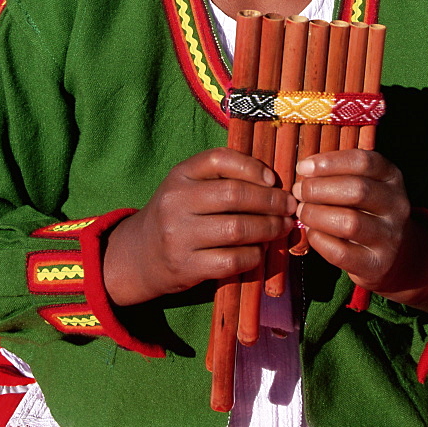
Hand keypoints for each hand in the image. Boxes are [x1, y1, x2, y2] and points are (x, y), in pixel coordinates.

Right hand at [103, 148, 295, 305]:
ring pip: (237, 229)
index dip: (251, 167)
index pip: (220, 159)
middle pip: (234, 195)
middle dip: (270, 201)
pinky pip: (231, 260)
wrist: (138, 255)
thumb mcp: (188, 186)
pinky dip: (253, 255)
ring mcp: (179, 235)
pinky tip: (260, 251)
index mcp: (180, 174)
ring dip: (268, 228)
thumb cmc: (177, 214)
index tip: (273, 180)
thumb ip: (221, 178)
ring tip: (282, 227)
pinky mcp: (185, 267)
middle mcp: (176, 201)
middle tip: (289, 206)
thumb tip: (273, 183)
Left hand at [292, 150, 427, 313]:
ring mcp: (390, 236)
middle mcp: (397, 205)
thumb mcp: (364, 184)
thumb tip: (304, 172)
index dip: (329, 162)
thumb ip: (338, 174)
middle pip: (356, 190)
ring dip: (316, 215)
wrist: (395, 255)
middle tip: (299, 192)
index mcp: (392, 177)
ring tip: (302, 211)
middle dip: (318, 189)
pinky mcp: (377, 264)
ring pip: (349, 222)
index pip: (363, 162)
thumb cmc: (366, 210)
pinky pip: (340, 252)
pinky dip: (319, 240)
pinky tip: (312, 232)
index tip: (303, 168)